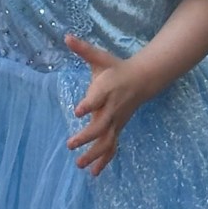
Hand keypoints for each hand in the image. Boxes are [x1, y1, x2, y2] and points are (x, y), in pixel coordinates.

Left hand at [65, 34, 146, 176]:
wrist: (142, 80)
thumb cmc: (116, 69)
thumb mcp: (100, 57)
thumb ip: (83, 49)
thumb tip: (66, 36)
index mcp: (107, 89)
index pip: (98, 98)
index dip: (88, 104)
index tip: (77, 110)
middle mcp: (112, 108)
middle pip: (101, 126)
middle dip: (86, 137)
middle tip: (70, 144)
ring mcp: (117, 121)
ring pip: (107, 141)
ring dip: (94, 155)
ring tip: (79, 164)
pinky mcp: (118, 128)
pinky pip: (112, 147)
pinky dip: (104, 161)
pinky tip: (93, 172)